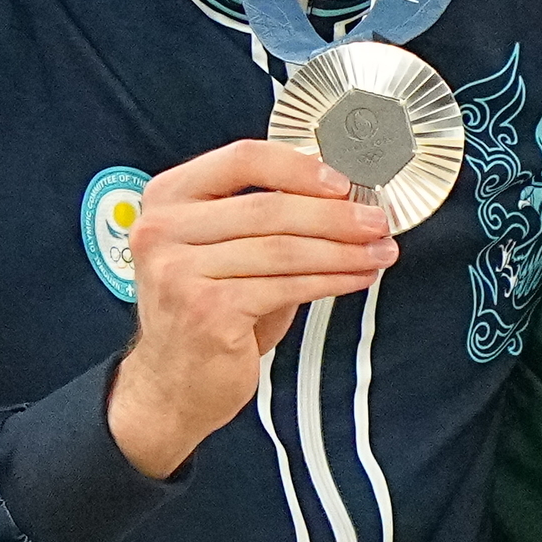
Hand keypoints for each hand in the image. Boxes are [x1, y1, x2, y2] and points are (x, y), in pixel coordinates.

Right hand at [107, 140, 396, 476]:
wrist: (173, 382)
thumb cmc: (208, 310)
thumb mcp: (226, 249)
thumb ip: (267, 218)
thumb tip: (344, 200)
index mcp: (168, 197)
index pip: (243, 159)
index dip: (300, 168)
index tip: (343, 182)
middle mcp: (163, 230)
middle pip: (270, 208)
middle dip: (335, 215)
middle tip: (376, 221)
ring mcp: (179, 271)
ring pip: (283, 249)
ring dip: (343, 250)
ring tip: (377, 251)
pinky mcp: (206, 311)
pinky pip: (287, 287)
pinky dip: (332, 280)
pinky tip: (356, 277)